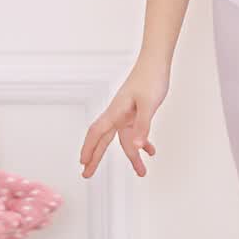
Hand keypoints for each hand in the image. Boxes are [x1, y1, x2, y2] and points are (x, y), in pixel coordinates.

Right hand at [79, 56, 168, 177]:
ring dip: (133, 156)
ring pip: (125, 140)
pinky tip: (151, 151)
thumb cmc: (150, 79)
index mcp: (116, 112)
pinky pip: (136, 132)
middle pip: (104, 140)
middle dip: (96, 158)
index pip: (97, 133)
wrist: (156, 63)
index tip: (83, 163)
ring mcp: (127, 114)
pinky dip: (143, 143)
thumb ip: (143, 126)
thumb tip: (138, 147)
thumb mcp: (148, 105)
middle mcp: (118, 114)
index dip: (89, 149)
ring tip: (142, 172)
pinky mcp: (136, 113)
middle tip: (87, 175)